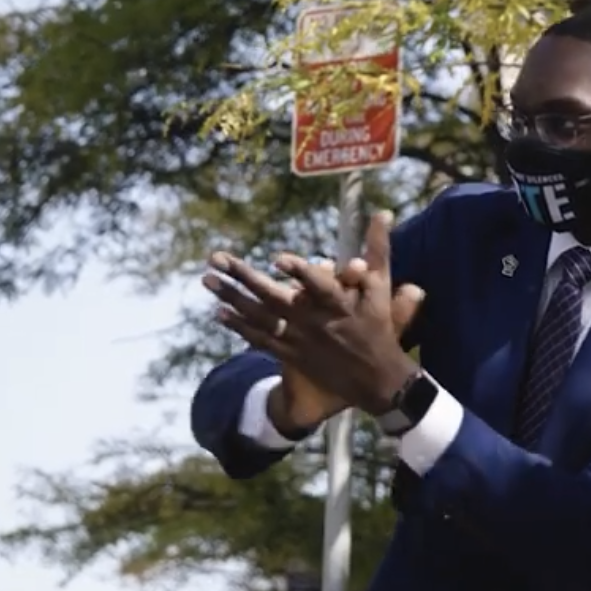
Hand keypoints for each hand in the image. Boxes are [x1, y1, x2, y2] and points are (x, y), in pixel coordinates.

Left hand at [204, 212, 422, 413]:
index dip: (301, 273)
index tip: (278, 258)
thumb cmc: (378, 324)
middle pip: (275, 299)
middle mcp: (315, 321)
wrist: (374, 377)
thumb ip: (378, 248)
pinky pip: (260, 339)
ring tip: (208, 279)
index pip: (319, 286)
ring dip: (232, 298)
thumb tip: (382, 212)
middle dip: (245, 277)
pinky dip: (239, 326)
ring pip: (260, 317)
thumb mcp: (381, 285)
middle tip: (217, 259)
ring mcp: (300, 339)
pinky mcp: (290, 353)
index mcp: (339, 303)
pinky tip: (219, 311)